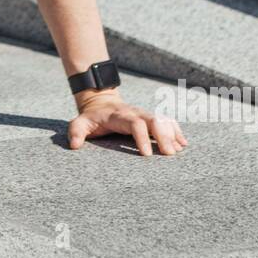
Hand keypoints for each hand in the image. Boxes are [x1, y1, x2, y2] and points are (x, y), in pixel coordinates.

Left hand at [67, 90, 188, 156]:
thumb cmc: (91, 118)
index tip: (147, 155)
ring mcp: (144, 114)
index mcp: (120, 115)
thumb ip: (76, 132)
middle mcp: (136, 112)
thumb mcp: (79, 122)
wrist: (100, 102)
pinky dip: (175, 131)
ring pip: (163, 120)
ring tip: (178, 151)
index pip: (135, 123)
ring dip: (172, 134)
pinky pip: (166, 122)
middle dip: (163, 135)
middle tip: (170, 154)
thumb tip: (74, 146)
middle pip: (154, 120)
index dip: (142, 137)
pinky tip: (183, 144)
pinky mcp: (150, 118)